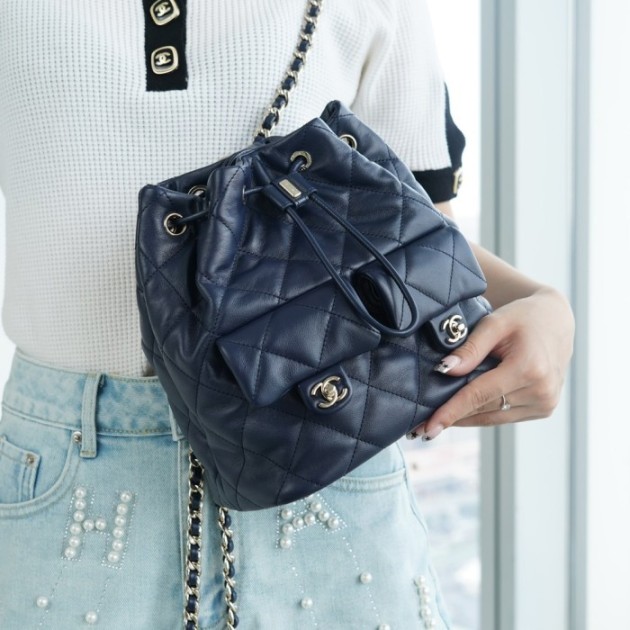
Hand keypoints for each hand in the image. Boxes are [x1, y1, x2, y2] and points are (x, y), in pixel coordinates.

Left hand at [412, 287, 574, 440]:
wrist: (556, 321)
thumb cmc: (523, 317)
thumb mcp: (494, 323)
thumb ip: (470, 349)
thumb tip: (444, 370)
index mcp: (529, 368)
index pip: (479, 395)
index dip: (451, 412)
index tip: (428, 427)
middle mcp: (541, 391)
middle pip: (484, 410)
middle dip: (451, 419)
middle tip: (419, 429)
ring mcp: (545, 403)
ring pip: (493, 418)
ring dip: (464, 420)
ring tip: (434, 424)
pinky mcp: (544, 408)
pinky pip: (504, 416)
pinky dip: (482, 414)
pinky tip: (461, 414)